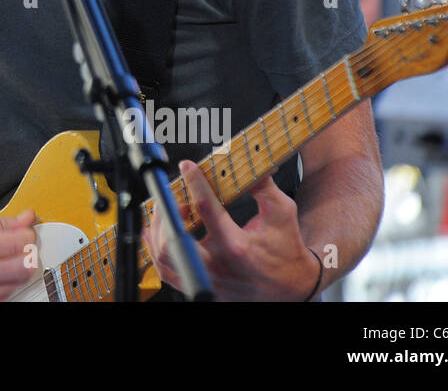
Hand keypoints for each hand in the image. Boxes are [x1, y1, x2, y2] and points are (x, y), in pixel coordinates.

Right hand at [0, 208, 37, 301]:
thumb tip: (27, 219)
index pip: (18, 243)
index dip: (27, 234)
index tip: (24, 231)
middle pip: (25, 267)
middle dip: (28, 252)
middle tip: (21, 245)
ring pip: (19, 282)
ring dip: (18, 268)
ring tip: (4, 258)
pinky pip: (7, 295)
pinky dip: (7, 282)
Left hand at [143, 161, 320, 300]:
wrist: (291, 286)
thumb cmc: (285, 249)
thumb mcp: (281, 212)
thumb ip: (262, 185)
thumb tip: (250, 160)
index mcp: (236, 245)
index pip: (206, 208)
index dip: (194, 182)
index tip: (187, 167)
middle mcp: (217, 264)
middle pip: (175, 237)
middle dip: (166, 211)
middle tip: (172, 195)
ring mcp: (206, 278)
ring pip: (165, 256)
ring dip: (158, 229)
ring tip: (166, 211)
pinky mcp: (200, 286)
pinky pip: (166, 270)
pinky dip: (157, 248)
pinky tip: (160, 231)